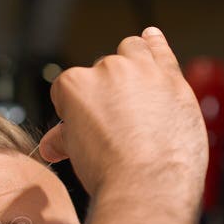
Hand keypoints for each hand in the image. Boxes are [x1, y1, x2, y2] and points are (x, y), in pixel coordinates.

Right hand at [39, 27, 207, 203]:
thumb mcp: (76, 153)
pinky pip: (161, 49)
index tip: (85, 125)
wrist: (148, 184)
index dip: (75, 108)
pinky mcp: (172, 77)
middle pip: (102, 69)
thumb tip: (51, 145)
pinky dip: (155, 43)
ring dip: (130, 63)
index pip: (67, 88)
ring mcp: (142, 70)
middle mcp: (107, 69)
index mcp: (75, 84)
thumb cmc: (110, 171)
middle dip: (106, 90)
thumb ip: (62, 140)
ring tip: (134, 90)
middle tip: (114, 120)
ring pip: (131, 51)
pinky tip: (152, 39)